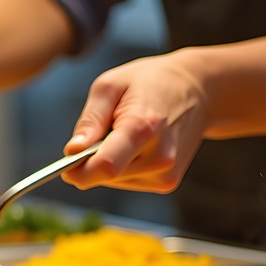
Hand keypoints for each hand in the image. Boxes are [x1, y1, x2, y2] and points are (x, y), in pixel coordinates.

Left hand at [62, 50, 209, 193]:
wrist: (198, 90)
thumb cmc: (151, 82)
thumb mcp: (111, 86)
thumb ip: (90, 120)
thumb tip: (72, 151)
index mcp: (143, 127)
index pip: (105, 167)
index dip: (78, 171)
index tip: (66, 164)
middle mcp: (159, 156)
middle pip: (106, 177)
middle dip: (92, 162)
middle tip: (102, 132)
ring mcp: (166, 173)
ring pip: (114, 182)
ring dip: (108, 163)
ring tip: (126, 134)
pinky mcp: (168, 182)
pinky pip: (128, 182)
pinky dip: (123, 168)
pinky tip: (137, 145)